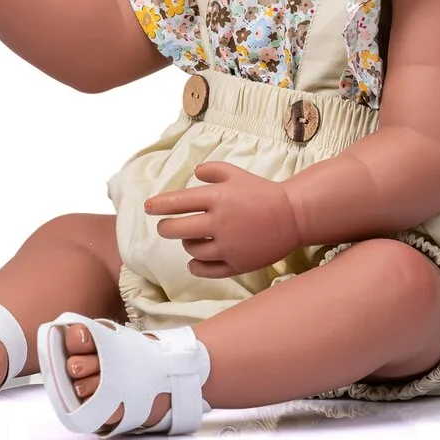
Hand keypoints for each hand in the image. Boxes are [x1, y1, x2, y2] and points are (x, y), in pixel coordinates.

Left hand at [146, 162, 301, 277]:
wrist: (292, 216)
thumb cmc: (261, 192)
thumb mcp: (237, 174)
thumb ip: (212, 170)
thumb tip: (193, 174)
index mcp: (218, 197)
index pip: (178, 202)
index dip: (158, 205)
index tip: (147, 207)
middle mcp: (220, 222)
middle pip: (176, 230)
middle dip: (165, 228)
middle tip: (165, 226)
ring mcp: (228, 246)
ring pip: (191, 249)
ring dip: (186, 243)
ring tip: (190, 237)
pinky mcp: (236, 264)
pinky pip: (206, 270)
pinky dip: (195, 265)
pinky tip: (194, 260)